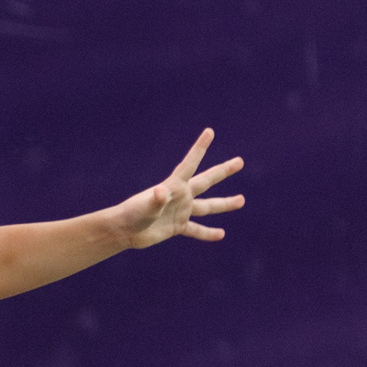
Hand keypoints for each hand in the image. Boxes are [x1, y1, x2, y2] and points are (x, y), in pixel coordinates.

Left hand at [116, 128, 244, 247]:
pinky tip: (221, 234)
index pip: (190, 164)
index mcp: (174, 186)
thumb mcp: (145, 206)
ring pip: (208, 207)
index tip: (209, 131)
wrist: (124, 230)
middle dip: (223, 171)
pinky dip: (208, 233)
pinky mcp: (177, 226)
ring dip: (225, 204)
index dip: (199, 148)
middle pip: (207, 181)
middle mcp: (181, 196)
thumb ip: (155, 199)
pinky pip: (196, 229)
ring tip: (241, 200)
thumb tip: (161, 192)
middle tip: (239, 161)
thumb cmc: (132, 214)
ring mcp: (181, 211)